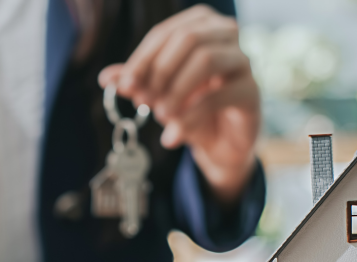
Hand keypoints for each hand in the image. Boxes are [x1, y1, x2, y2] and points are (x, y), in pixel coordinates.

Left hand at [98, 5, 259, 205]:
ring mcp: (242, 61)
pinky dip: (192, 114)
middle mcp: (225, 35)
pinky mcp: (251, 91)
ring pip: (206, 59)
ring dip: (176, 90)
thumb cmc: (191, 108)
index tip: (124, 86)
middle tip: (143, 101)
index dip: (141, 59)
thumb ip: (137, 82)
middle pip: (187, 38)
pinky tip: (175, 132)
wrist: (221, 142)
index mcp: (201, 25)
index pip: (165, 33)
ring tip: (161, 115)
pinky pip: (219, 94)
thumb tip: (106, 78)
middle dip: (159, 71)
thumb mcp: (160, 94)